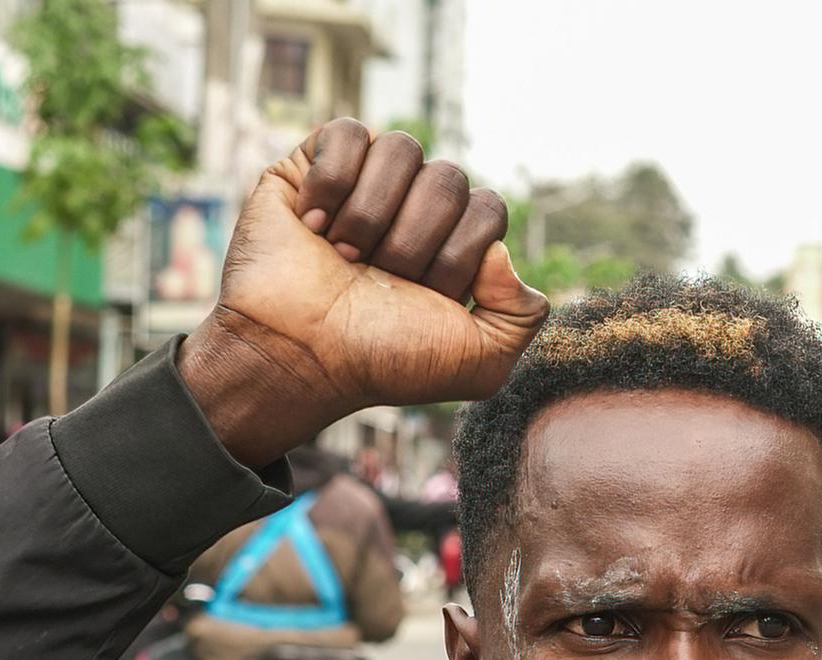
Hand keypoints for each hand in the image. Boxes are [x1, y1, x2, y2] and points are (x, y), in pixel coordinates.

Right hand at [180, 119, 546, 467]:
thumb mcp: (479, 365)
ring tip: (341, 255)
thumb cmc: (380, 360)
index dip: (460, 254)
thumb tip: (500, 252)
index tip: (423, 295)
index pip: (489, 209)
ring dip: (371, 214)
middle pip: (449, 178)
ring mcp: (365, 183)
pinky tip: (312, 224)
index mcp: (454, 245)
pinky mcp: (313, 164)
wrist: (297, 355)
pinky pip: (347, 133)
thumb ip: (524, 316)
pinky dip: (332, 181)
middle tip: (377, 277)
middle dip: (414, 239)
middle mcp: (413, 209)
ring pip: (401, 147)